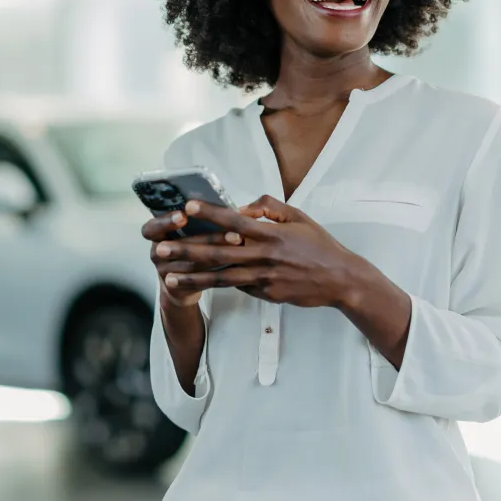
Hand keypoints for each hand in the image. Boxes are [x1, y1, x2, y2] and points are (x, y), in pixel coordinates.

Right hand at [141, 211, 243, 306]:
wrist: (178, 285)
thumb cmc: (186, 246)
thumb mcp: (184, 230)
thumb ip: (194, 217)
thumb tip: (222, 204)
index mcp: (156, 235)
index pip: (151, 228)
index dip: (165, 222)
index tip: (183, 216)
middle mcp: (157, 253)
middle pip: (180, 246)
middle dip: (208, 238)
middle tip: (232, 233)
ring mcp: (166, 272)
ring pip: (192, 264)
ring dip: (219, 253)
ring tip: (239, 242)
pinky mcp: (178, 287)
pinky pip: (199, 279)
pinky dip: (218, 269)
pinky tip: (235, 262)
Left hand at [155, 195, 366, 307]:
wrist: (340, 279)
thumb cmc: (319, 244)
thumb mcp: (298, 216)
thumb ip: (269, 207)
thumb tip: (243, 208)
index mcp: (270, 233)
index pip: (233, 221)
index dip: (209, 213)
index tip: (187, 206)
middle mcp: (263, 255)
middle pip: (218, 253)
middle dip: (186, 251)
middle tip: (160, 251)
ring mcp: (264, 278)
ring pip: (221, 278)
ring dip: (193, 277)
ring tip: (168, 278)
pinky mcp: (266, 294)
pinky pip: (239, 287)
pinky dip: (217, 286)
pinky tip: (197, 286)